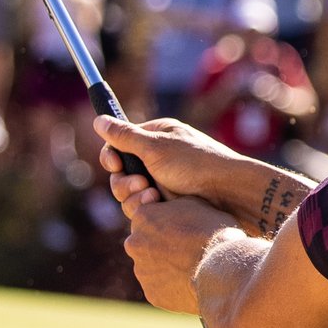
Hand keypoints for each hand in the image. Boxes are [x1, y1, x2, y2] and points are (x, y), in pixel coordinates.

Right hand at [100, 116, 283, 213]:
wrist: (229, 194)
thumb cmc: (196, 165)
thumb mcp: (155, 147)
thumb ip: (124, 136)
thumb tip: (98, 119)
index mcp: (156, 136)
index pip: (118, 145)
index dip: (111, 157)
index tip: (114, 164)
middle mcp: (158, 158)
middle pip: (120, 173)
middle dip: (125, 182)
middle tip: (142, 184)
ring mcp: (163, 182)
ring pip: (130, 194)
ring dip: (134, 196)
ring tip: (154, 197)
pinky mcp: (168, 203)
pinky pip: (143, 208)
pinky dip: (146, 208)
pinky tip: (160, 207)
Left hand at [119, 188, 236, 313]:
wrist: (222, 269)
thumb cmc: (214, 232)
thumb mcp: (197, 203)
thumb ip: (174, 205)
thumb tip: (170, 209)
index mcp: (142, 216)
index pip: (149, 217)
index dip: (168, 222)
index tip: (184, 227)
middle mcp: (134, 243)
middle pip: (146, 243)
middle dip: (162, 245)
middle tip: (188, 249)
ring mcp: (142, 271)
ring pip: (152, 267)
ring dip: (167, 266)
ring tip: (193, 267)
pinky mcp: (152, 294)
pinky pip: (161, 288)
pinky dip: (173, 286)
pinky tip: (192, 282)